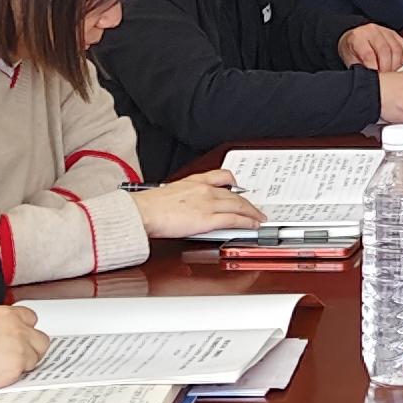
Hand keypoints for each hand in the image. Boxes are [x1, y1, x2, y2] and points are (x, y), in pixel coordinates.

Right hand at [0, 297, 46, 402]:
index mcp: (4, 313)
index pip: (30, 317)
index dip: (24, 328)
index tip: (20, 334)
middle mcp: (16, 328)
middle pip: (40, 336)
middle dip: (32, 344)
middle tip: (20, 352)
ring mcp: (20, 347)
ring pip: (38, 353)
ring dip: (28, 358)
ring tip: (10, 364)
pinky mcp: (18, 366)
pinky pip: (29, 370)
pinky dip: (20, 372)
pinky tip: (6, 372)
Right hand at [137, 171, 265, 239]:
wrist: (143, 211)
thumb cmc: (149, 205)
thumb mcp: (170, 192)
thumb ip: (185, 196)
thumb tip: (188, 205)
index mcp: (194, 180)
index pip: (222, 177)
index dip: (236, 184)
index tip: (241, 189)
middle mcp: (205, 189)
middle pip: (235, 193)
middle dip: (248, 202)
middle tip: (255, 209)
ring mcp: (208, 203)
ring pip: (239, 205)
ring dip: (252, 212)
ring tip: (259, 218)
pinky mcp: (208, 219)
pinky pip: (233, 219)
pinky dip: (246, 222)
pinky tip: (252, 225)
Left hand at [339, 23, 402, 71]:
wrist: (355, 41)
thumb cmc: (353, 52)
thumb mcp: (350, 61)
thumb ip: (360, 69)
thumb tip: (371, 78)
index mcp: (357, 37)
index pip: (368, 54)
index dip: (373, 69)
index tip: (376, 77)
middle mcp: (372, 31)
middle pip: (385, 51)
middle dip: (386, 68)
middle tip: (383, 77)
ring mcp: (385, 31)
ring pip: (397, 49)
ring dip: (395, 65)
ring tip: (388, 72)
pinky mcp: (396, 35)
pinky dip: (402, 59)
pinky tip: (395, 64)